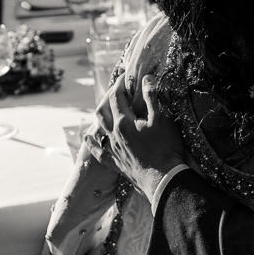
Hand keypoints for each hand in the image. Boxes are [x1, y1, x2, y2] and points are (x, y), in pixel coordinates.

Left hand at [85, 74, 185, 200]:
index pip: (116, 96)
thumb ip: (152, 97)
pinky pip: (99, 153)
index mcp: (124, 121)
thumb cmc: (165, 147)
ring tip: (105, 106)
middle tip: (118, 89)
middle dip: (109, 96)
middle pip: (104, 110)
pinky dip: (92, 144)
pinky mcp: (117, 163)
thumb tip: (146, 78)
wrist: (163, 178)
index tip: (126, 75)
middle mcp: (114, 134)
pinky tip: (88, 138)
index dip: (120, 83)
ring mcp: (114, 149)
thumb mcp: (161, 119)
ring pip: (100, 128)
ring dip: (101, 114)